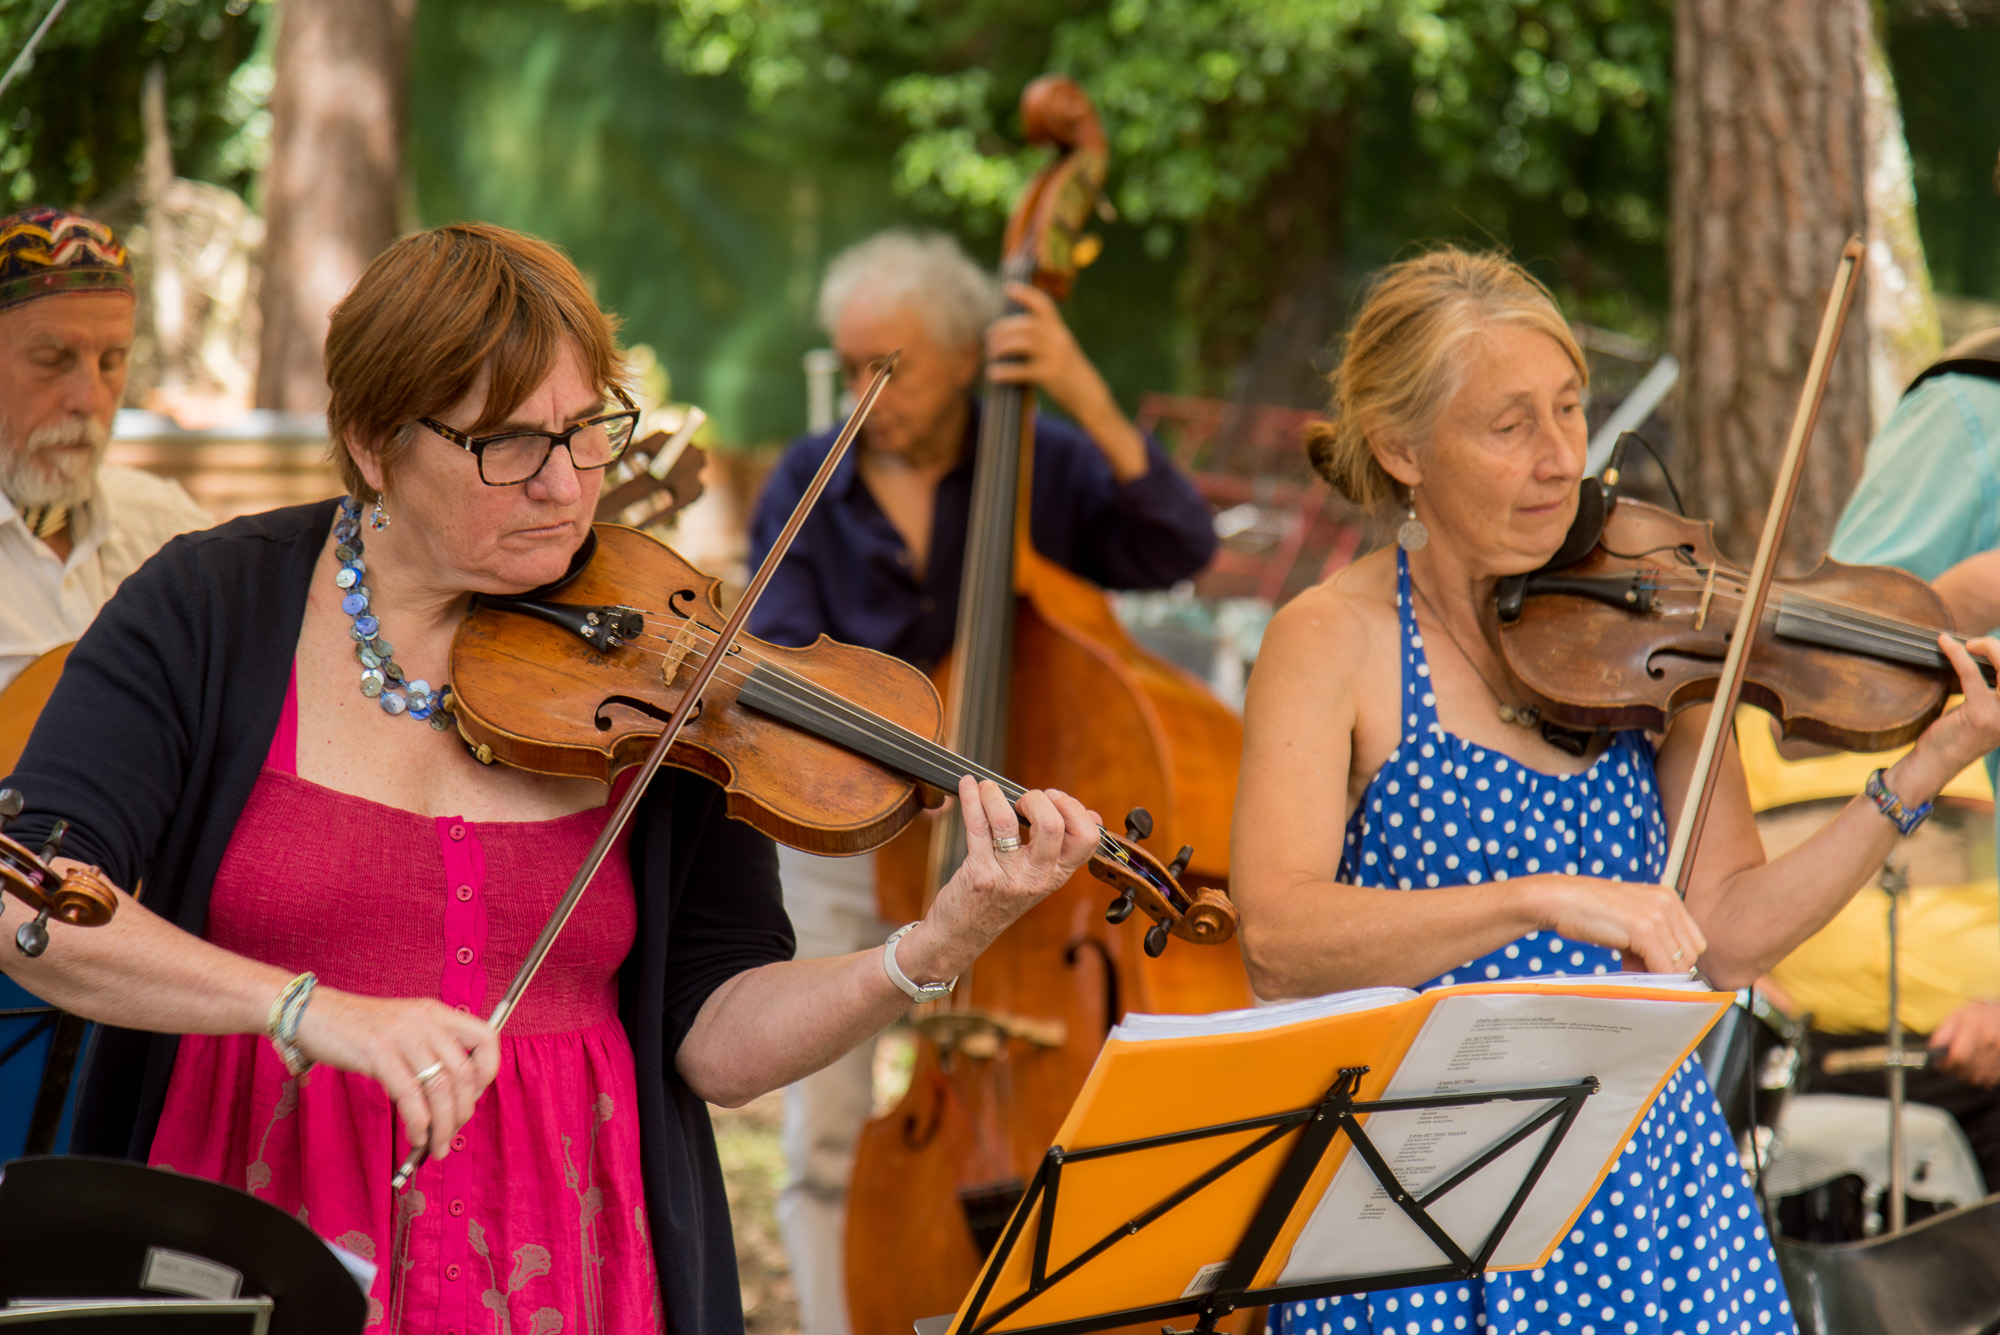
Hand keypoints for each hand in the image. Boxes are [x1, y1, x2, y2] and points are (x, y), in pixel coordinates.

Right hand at [293, 987, 500, 1157]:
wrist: (313, 1013)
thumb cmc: (360, 1029)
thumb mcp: (406, 1029)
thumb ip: (431, 1052)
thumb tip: (453, 1098)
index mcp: (437, 1013)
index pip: (487, 1038)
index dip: (487, 1073)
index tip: (472, 1098)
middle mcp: (426, 1021)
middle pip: (464, 1073)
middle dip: (462, 1112)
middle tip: (452, 1134)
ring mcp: (403, 1035)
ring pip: (440, 1088)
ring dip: (443, 1125)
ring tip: (436, 1146)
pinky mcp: (378, 1053)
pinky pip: (410, 1095)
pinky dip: (418, 1123)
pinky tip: (416, 1136)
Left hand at [894, 777, 1100, 982]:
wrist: (964, 933)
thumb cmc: (1001, 898)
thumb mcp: (1040, 877)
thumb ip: (1060, 849)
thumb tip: (1089, 815)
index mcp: (1058, 875)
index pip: (1087, 838)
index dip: (1074, 809)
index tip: (1055, 799)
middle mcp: (1038, 877)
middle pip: (1052, 825)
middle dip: (1038, 799)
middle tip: (1024, 801)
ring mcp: (1008, 877)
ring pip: (1007, 821)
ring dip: (996, 795)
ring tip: (989, 790)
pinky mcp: (979, 874)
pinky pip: (976, 826)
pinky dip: (971, 799)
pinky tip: (967, 786)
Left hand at [985, 283, 1114, 422]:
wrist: (1090, 397)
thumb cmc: (1071, 375)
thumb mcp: (1062, 350)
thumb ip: (1045, 340)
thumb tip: (1015, 334)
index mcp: (1061, 331)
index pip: (1044, 305)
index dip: (1026, 294)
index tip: (1008, 288)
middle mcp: (1059, 340)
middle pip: (1027, 324)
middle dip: (1004, 328)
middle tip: (989, 337)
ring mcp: (1055, 357)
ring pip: (1023, 342)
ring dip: (1002, 346)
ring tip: (991, 353)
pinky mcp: (1050, 376)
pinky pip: (1022, 370)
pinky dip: (1005, 371)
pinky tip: (993, 374)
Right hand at [1529, 875, 1708, 974]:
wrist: (1559, 900)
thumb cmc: (1589, 910)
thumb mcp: (1630, 920)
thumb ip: (1651, 940)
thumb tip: (1666, 971)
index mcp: (1667, 897)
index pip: (1694, 942)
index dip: (1675, 958)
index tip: (1652, 964)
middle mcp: (1667, 903)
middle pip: (1690, 954)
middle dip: (1667, 968)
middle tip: (1637, 967)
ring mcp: (1656, 915)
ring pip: (1678, 964)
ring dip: (1656, 973)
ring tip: (1628, 965)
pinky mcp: (1642, 929)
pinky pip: (1662, 967)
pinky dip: (1652, 978)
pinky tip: (1628, 969)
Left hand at [1895, 634, 1999, 798]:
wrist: (1935, 763)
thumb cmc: (1954, 735)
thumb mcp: (1983, 710)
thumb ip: (1992, 690)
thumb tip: (1988, 656)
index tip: (1987, 646)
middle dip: (1998, 648)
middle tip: (1976, 644)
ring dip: (1988, 648)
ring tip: (1968, 645)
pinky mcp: (1980, 715)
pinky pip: (1972, 675)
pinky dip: (1959, 654)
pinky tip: (1946, 643)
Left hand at [1932, 1000, 1999, 1086]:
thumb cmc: (1978, 1015)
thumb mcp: (1957, 1016)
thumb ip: (1943, 1033)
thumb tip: (1933, 1050)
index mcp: (1975, 1028)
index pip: (1959, 1056)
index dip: (1947, 1064)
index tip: (1940, 1063)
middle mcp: (1990, 1042)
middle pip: (1968, 1070)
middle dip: (1954, 1071)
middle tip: (1948, 1065)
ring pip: (1978, 1078)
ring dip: (1966, 1076)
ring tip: (1961, 1066)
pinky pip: (1989, 1079)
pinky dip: (1980, 1077)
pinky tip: (1975, 1068)